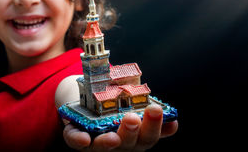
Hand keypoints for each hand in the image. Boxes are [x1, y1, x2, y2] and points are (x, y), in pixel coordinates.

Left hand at [63, 104, 177, 150]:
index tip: (162, 112)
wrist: (86, 106)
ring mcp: (99, 143)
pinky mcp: (77, 139)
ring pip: (106, 144)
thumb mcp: (132, 103)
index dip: (157, 126)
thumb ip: (145, 106)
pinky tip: (83, 138)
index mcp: (136, 135)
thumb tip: (170, 113)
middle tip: (132, 118)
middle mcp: (120, 143)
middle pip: (131, 143)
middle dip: (133, 130)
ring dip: (110, 140)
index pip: (150, 135)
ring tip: (113, 135)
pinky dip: (80, 140)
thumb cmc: (114, 107)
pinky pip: (77, 142)